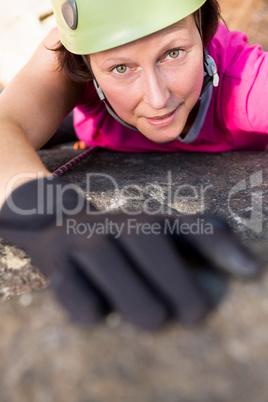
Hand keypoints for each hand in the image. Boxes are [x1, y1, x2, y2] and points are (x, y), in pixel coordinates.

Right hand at [0, 178, 260, 329]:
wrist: (50, 221)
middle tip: (194, 315)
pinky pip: (84, 305)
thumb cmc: (114, 236)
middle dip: (181, 290)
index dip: (222, 247)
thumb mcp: (153, 229)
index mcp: (147, 219)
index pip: (190, 227)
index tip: (249, 272)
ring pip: (122, 283)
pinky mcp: (56, 266)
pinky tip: (97, 308)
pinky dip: (93, 312)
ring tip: (153, 317)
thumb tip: (249, 266)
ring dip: (141, 306)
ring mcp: (85, 243)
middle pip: (154, 251)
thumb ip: (198, 239)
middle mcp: (118, 224)